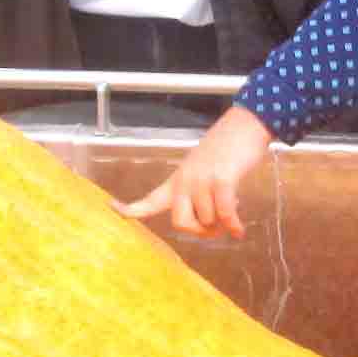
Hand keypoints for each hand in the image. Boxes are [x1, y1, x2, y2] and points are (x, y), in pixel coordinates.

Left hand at [119, 106, 275, 240]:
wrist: (246, 124)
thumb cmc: (228, 148)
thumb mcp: (204, 168)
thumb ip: (199, 193)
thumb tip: (209, 223)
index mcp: (178, 179)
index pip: (149, 199)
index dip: (130, 208)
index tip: (112, 208)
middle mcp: (185, 180)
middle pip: (179, 222)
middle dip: (199, 232)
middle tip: (215, 230)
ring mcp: (202, 179)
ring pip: (207, 220)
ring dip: (222, 224)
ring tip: (233, 215)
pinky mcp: (221, 179)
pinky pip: (224, 213)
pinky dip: (233, 225)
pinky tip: (239, 230)